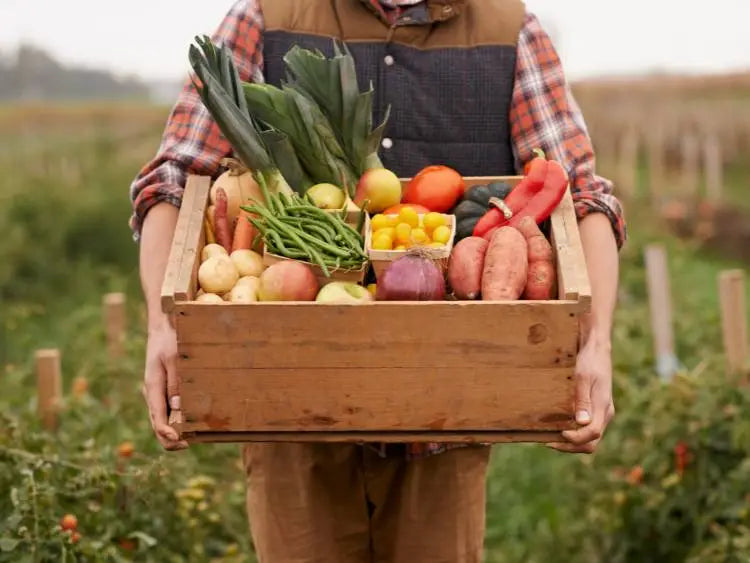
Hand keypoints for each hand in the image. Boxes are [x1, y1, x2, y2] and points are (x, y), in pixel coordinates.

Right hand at [142, 318, 187, 450]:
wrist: (163, 328)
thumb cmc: (169, 340)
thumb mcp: (173, 359)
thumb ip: (175, 382)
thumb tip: (178, 407)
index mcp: (153, 388)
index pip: (157, 418)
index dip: (167, 434)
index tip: (180, 441)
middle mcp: (153, 395)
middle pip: (157, 425)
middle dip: (171, 438)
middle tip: (190, 443)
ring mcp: (158, 394)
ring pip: (162, 421)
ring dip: (175, 431)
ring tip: (194, 437)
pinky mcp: (164, 391)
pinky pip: (168, 411)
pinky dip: (177, 421)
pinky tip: (192, 422)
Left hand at [547, 337, 614, 453]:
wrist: (597, 350)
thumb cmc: (589, 361)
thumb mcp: (583, 378)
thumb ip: (583, 400)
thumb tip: (581, 423)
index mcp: (603, 407)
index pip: (592, 434)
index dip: (574, 439)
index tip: (558, 434)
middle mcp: (605, 414)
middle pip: (591, 442)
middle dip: (571, 446)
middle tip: (549, 442)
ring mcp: (602, 412)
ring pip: (590, 438)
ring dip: (572, 443)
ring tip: (550, 438)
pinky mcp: (596, 409)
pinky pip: (587, 429)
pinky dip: (574, 434)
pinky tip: (558, 427)